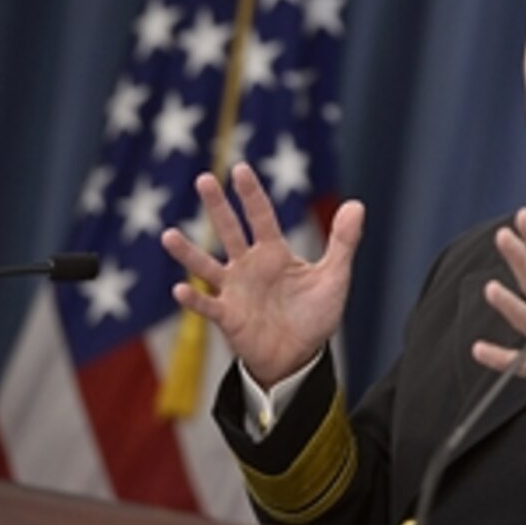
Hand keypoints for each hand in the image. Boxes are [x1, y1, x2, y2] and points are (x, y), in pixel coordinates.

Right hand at [161, 163, 364, 387]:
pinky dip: (194, 300)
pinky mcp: (228, 317)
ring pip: (206, 266)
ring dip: (188, 252)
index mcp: (274, 253)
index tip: (240, 168)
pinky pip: (207, 306)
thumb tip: (357, 204)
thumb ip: (344, 242)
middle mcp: (249, 266)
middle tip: (204, 179)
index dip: (252, 194)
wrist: (300, 356)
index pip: (261, 216)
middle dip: (217, 206)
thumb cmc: (314, 315)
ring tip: (168, 235)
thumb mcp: (334, 277)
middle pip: (230, 230)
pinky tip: (180, 289)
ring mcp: (234, 290)